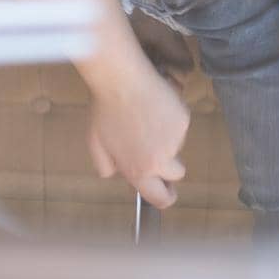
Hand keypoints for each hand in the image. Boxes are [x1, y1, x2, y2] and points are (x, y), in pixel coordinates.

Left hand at [86, 62, 190, 207]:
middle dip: (169, 165)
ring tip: (145, 117)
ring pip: (176, 145)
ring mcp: (174, 140)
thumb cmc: (105, 110)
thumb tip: (119, 174)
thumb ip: (106, 167)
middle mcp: (159, 160)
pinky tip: (154, 106)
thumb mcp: (96, 144)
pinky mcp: (183, 121)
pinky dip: (170, 118)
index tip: (166, 192)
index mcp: (138, 171)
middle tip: (155, 147)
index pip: (160, 198)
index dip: (165, 197)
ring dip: (166, 137)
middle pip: (176, 173)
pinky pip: (179, 125)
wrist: (121, 80)